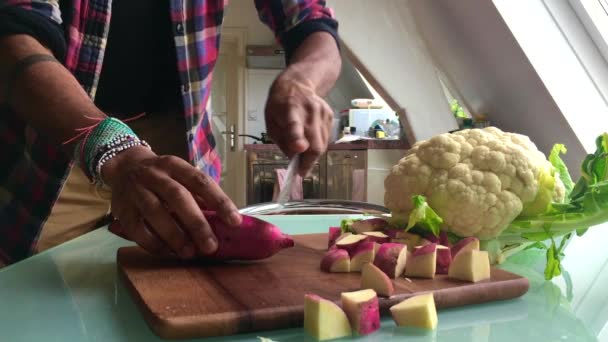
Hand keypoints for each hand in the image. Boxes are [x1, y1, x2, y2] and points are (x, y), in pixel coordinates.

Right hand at [102, 146, 241, 257]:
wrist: (124, 166)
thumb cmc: (163, 177)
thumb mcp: (180, 177)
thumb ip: (199, 196)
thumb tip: (224, 222)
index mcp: (175, 166)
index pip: (200, 181)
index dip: (219, 200)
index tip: (235, 221)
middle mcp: (155, 175)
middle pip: (177, 196)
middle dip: (196, 223)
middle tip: (211, 246)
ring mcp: (135, 191)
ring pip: (155, 212)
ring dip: (174, 235)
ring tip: (190, 253)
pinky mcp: (122, 209)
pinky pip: (137, 228)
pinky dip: (153, 243)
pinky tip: (167, 252)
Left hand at [265, 70, 333, 175]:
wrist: (297, 85)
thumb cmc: (279, 106)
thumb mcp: (271, 123)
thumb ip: (282, 141)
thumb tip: (295, 158)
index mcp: (289, 110)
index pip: (294, 125)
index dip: (297, 138)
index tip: (299, 149)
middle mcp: (309, 111)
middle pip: (315, 143)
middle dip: (308, 161)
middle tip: (301, 170)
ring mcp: (322, 113)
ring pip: (322, 144)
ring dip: (312, 154)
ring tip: (303, 152)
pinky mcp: (330, 116)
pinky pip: (326, 139)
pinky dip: (317, 144)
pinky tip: (309, 136)